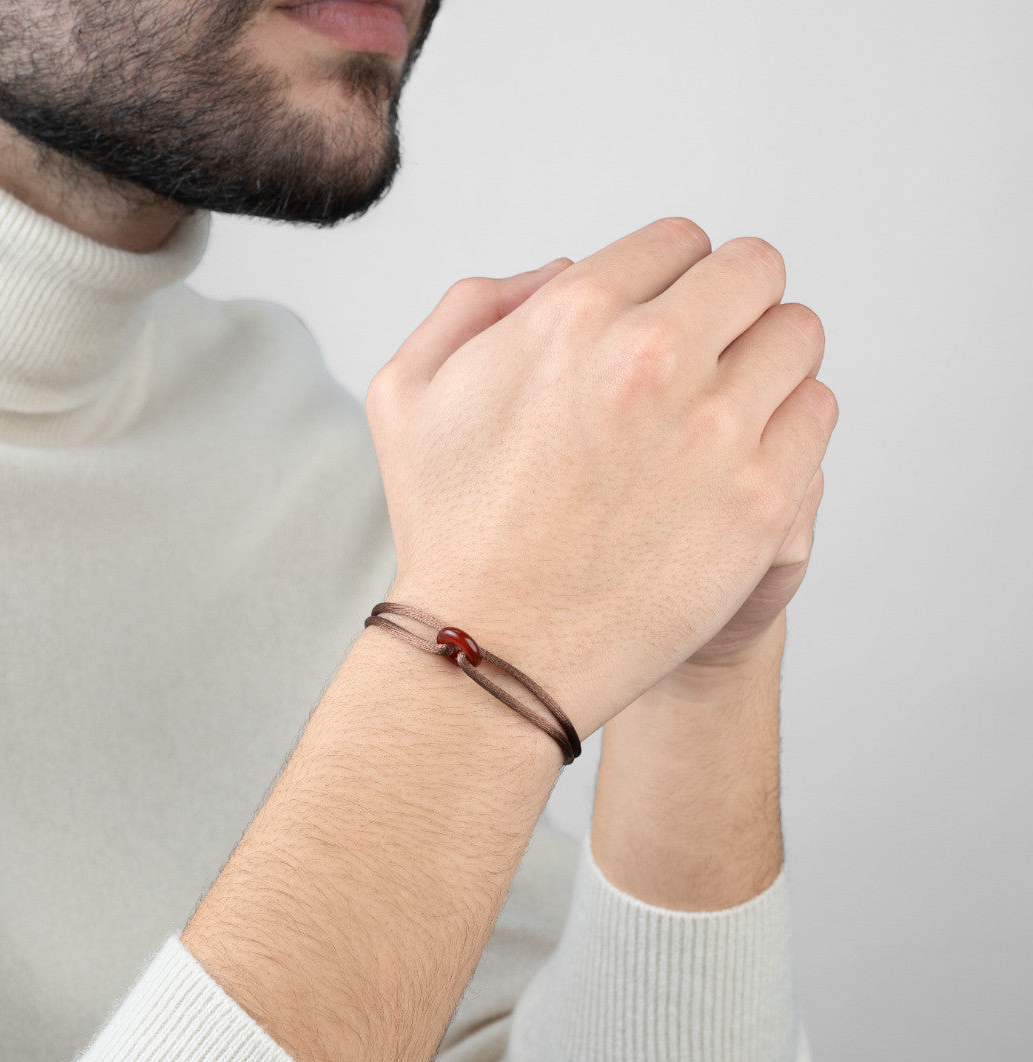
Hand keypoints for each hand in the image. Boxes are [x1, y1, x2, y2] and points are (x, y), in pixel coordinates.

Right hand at [365, 219, 838, 739]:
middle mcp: (652, 358)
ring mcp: (715, 430)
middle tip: (710, 361)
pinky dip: (790, 428)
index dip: (672, 282)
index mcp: (573, 315)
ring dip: (769, 364)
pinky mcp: (760, 501)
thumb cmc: (449, 533)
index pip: (679, 242)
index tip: (665, 325)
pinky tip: (743, 462)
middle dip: (732, 309)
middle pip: (754, 274)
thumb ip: (479, 303)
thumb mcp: (409, 392)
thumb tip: (566, 270)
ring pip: (798, 338)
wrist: (494, 654)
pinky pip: (816, 414)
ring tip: (729, 414)